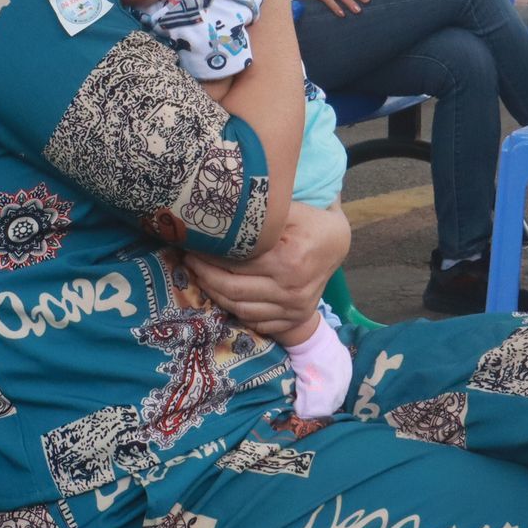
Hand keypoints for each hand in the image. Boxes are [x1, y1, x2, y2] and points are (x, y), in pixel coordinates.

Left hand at [184, 203, 350, 340]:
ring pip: (240, 309)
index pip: (235, 263)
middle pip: (233, 289)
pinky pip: (255, 321)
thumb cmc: (309, 222)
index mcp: (289, 260)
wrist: (338, 245)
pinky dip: (234, 310)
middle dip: (204, 276)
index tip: (192, 245)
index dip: (208, 256)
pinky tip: (221, 294)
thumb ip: (259, 213)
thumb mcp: (289, 209)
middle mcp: (291, 289)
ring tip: (199, 276)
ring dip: (214, 294)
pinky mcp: (294, 318)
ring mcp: (293, 307)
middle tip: (188, 261)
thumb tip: (218, 206)